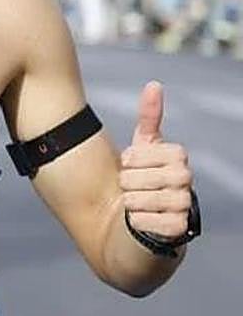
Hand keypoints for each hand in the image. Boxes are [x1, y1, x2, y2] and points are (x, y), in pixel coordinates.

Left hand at [120, 81, 193, 241]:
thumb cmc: (139, 183)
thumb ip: (149, 119)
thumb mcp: (142, 149)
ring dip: (129, 203)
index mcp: (178, 159)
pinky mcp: (180, 231)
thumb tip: (154, 84)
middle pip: (140, 176)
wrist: (134, 226)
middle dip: (127, 183)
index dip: (133, 159)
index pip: (147, 151)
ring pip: (141, 199)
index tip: (130, 165)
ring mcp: (185, 206)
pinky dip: (136, 222)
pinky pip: (147, 221)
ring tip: (134, 205)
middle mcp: (187, 181)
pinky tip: (139, 222)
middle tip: (130, 189)